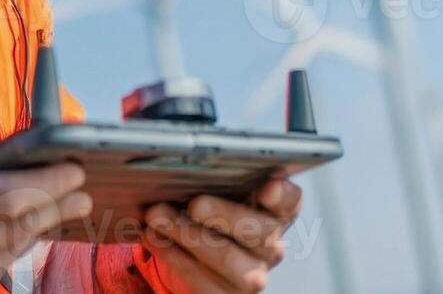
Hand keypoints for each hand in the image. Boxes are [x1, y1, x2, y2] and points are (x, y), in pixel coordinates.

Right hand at [0, 129, 93, 293]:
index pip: (8, 193)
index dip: (49, 184)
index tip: (73, 172)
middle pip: (18, 226)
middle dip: (55, 208)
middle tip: (80, 195)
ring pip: (9, 254)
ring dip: (37, 232)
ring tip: (55, 212)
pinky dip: (10, 254)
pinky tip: (20, 237)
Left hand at [136, 177, 302, 292]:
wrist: (193, 257)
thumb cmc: (207, 213)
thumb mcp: (215, 192)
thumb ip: (214, 177)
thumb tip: (185, 160)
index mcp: (273, 212)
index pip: (290, 201)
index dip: (282, 195)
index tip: (267, 188)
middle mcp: (270, 246)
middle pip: (260, 231)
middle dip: (223, 215)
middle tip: (195, 204)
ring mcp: (252, 275)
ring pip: (229, 259)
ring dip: (189, 236)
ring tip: (157, 217)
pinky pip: (204, 282)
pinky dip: (173, 256)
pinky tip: (153, 238)